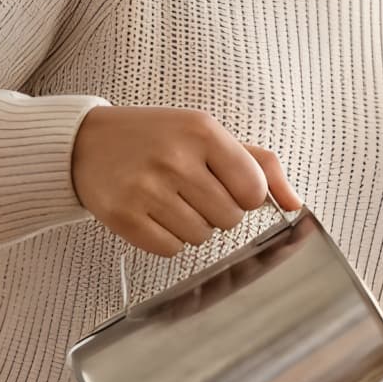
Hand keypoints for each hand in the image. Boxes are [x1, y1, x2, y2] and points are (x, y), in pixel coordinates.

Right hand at [70, 106, 302, 256]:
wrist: (86, 142)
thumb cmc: (157, 138)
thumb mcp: (208, 134)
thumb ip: (260, 164)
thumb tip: (295, 203)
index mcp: (202, 131)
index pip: (253, 189)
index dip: (245, 196)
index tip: (227, 186)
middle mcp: (174, 158)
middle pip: (230, 218)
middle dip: (218, 212)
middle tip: (193, 192)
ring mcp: (146, 188)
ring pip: (201, 237)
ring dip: (193, 226)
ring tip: (171, 200)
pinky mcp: (123, 216)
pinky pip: (170, 250)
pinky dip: (167, 239)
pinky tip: (153, 214)